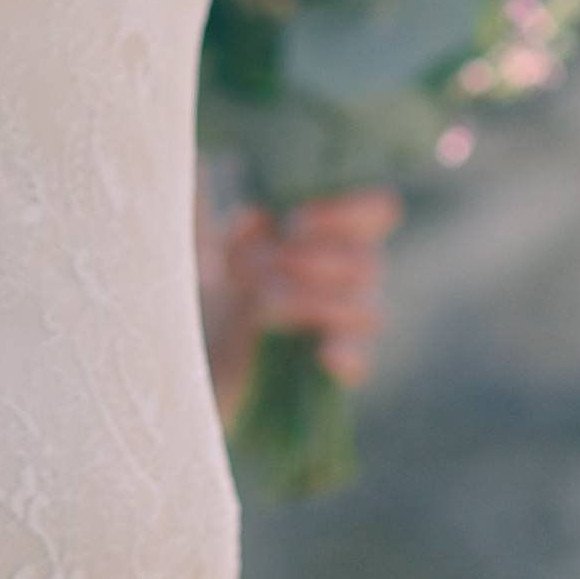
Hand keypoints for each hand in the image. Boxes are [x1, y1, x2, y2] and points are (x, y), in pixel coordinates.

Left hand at [203, 188, 399, 406]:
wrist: (204, 348)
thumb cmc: (223, 285)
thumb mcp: (220, 251)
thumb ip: (240, 230)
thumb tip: (256, 217)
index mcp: (334, 236)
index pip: (375, 214)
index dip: (350, 212)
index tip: (296, 222)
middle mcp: (350, 277)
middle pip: (368, 263)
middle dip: (315, 260)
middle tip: (269, 262)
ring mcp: (346, 323)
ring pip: (366, 310)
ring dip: (318, 303)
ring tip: (268, 300)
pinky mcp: (335, 366)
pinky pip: (359, 362)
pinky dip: (347, 357)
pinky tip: (325, 355)